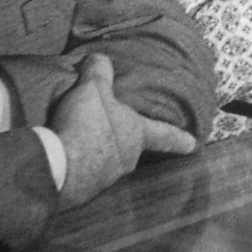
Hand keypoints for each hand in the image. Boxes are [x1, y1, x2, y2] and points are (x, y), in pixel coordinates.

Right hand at [50, 54, 195, 208]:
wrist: (57, 166)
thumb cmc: (86, 123)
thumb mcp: (93, 88)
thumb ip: (99, 72)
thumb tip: (100, 58)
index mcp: (136, 135)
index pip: (164, 134)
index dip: (179, 138)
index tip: (194, 145)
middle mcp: (126, 160)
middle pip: (130, 149)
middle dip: (121, 143)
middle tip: (108, 133)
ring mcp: (103, 180)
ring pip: (104, 165)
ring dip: (93, 156)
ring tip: (78, 144)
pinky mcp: (80, 194)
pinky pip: (81, 178)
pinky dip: (75, 168)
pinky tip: (63, 160)